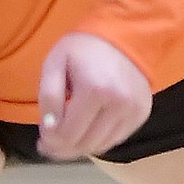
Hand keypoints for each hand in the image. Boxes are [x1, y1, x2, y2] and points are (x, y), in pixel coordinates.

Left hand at [37, 32, 152, 159]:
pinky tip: (88, 129)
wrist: (123, 34)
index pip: (68, 134)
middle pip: (85, 145)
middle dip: (63, 149)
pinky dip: (98, 139)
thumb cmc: (82, 49)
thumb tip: (50, 129)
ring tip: (67, 137)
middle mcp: (119, 104)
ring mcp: (134, 111)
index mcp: (95, 90)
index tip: (41, 139)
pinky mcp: (142, 114)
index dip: (51, 141)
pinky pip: (115, 139)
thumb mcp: (55, 64)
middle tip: (50, 145)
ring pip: (101, 146)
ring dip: (81, 147)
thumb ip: (49, 97)